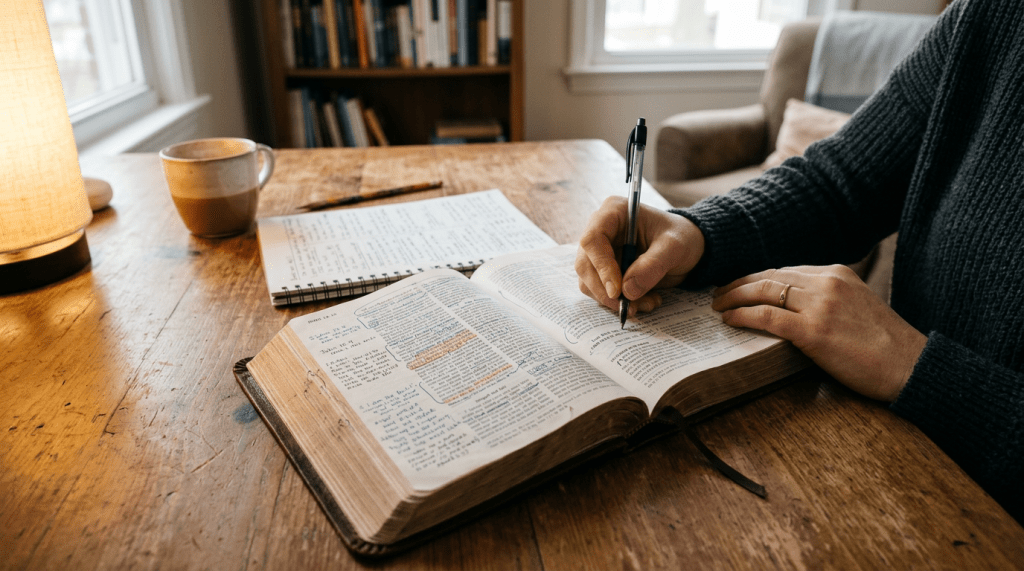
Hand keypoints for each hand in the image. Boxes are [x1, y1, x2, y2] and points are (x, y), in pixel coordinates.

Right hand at [575, 196, 704, 315]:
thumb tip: (628, 291)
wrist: (687, 248)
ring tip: (648, 303)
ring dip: (614, 301)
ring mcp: (599, 253)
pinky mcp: (603, 271)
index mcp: (613, 212)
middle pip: (585, 265)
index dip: (601, 266)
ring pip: (589, 282)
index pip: (592, 240)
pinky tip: (644, 301)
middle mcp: (600, 231)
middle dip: (606, 291)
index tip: (617, 291)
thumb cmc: (681, 237)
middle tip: (631, 307)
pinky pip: (600, 292)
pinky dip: (619, 303)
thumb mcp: (674, 247)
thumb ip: (653, 265)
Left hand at [712, 265, 926, 401]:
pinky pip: (767, 317)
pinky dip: (743, 316)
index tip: (737, 286)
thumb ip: (827, 299)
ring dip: (734, 298)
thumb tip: (792, 306)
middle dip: (738, 284)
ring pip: (763, 292)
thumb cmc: (885, 344)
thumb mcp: (856, 305)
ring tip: (718, 306)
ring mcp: (820, 305)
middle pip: (769, 276)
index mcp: (837, 273)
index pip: (784, 271)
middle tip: (718, 294)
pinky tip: (730, 320)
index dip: (755, 278)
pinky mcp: (814, 330)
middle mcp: (826, 282)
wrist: (910, 365)